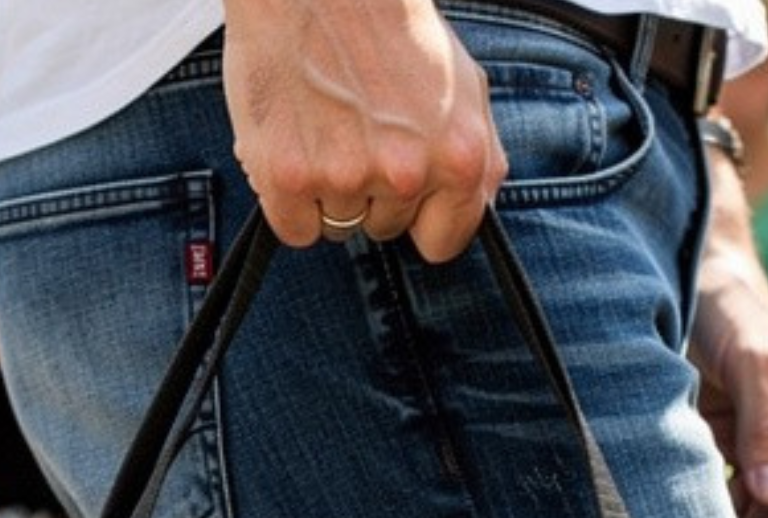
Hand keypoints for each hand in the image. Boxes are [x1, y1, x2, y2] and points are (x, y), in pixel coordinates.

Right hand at [223, 0, 506, 261]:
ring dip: (328, 191)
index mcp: (459, 158)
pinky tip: (294, 145)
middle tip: (354, 128)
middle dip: (369, 193)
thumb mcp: (463, 86)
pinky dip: (289, 199)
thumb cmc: (390, 25)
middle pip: (384, 231)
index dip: (419, 219)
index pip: (443, 243)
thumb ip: (478, 157)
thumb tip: (475, 208)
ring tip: (324, 125)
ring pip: (338, 227)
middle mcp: (406, 174)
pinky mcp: (288, 179)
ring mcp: (346, 177)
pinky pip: (295, 229)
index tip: (402, 193)